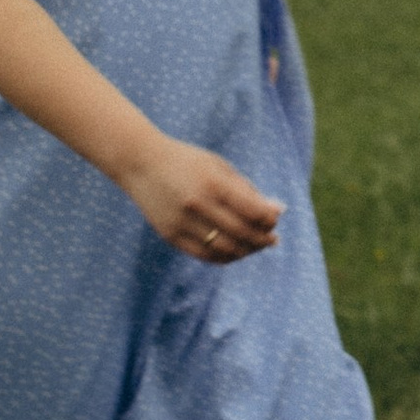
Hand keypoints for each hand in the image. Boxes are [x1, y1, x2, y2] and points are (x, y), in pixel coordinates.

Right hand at [124, 135, 283, 263]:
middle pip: (241, 232)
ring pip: (224, 249)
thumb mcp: (219, 166)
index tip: (275, 220)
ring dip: (246, 251)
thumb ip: (247, 189)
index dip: (269, 220)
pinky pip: (204, 255)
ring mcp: (182, 222)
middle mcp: (198, 205)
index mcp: (213, 183)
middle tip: (272, 240)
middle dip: (262, 239)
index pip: (252, 211)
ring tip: (255, 247)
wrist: (141, 164)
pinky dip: (224, 257)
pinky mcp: (170, 235)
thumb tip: (277, 211)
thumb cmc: (187, 162)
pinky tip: (234, 251)